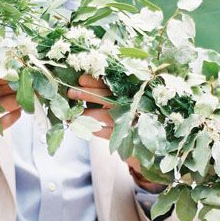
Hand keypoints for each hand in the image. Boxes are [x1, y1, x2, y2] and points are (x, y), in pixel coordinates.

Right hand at [0, 78, 21, 176]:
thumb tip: (8, 77)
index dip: (10, 74)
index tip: (23, 72)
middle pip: (1, 89)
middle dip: (19, 87)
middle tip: (34, 85)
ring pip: (3, 103)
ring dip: (19, 100)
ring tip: (30, 98)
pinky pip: (4, 121)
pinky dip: (13, 116)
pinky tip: (19, 113)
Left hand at [67, 75, 165, 192]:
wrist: (149, 142)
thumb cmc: (132, 116)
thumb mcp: (126, 101)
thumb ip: (111, 91)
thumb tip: (83, 82)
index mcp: (131, 92)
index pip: (111, 83)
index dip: (95, 80)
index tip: (81, 79)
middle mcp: (131, 104)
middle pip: (105, 97)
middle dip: (85, 94)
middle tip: (70, 93)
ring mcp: (129, 121)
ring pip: (102, 116)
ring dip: (85, 114)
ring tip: (72, 115)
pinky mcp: (126, 137)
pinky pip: (104, 132)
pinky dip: (91, 129)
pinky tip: (81, 127)